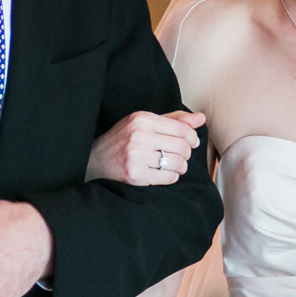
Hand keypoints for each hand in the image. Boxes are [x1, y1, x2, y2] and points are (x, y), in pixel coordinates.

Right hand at [86, 110, 205, 185]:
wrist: (94, 160)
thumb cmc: (123, 140)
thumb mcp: (144, 123)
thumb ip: (173, 120)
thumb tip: (201, 118)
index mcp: (141, 119)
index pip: (182, 129)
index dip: (193, 137)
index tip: (192, 143)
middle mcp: (138, 136)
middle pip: (182, 146)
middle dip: (187, 153)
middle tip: (182, 156)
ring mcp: (136, 157)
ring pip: (178, 163)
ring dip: (181, 167)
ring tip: (175, 165)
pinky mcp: (135, 175)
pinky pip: (168, 177)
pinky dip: (172, 177)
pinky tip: (164, 173)